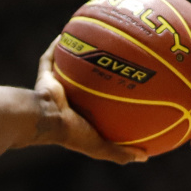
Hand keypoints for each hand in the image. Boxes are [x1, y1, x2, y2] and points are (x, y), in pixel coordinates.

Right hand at [35, 37, 146, 163]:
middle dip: (102, 73)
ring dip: (81, 55)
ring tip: (97, 40)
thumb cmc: (72, 133)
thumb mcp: (101, 147)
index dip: (115, 99)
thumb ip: (122, 153)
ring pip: (70, 67)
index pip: (101, 107)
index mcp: (82, 116)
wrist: (45, 120)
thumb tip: (146, 158)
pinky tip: (70, 31)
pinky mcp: (44, 76)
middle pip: (88, 83)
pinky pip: (50, 57)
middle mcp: (70, 100)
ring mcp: (57, 87)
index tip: (135, 90)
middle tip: (121, 60)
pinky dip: (57, 45)